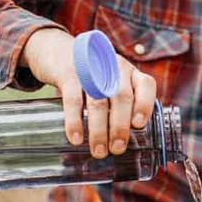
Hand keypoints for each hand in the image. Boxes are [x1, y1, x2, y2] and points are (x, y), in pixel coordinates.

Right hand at [19, 28, 156, 157]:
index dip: (145, 105)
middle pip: (122, 97)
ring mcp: (90, 69)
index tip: (138, 125)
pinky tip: (76, 138)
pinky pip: (73, 100)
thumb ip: (120, 105)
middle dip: (120, 126)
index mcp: (129, 72)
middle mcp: (113, 67)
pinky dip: (75, 121)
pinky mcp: (68, 74)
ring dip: (99, 130)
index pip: (145, 85)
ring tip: (99, 151)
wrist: (55, 50)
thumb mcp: (110, 82)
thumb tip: (123, 142)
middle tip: (117, 148)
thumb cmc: (90, 76)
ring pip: (98, 102)